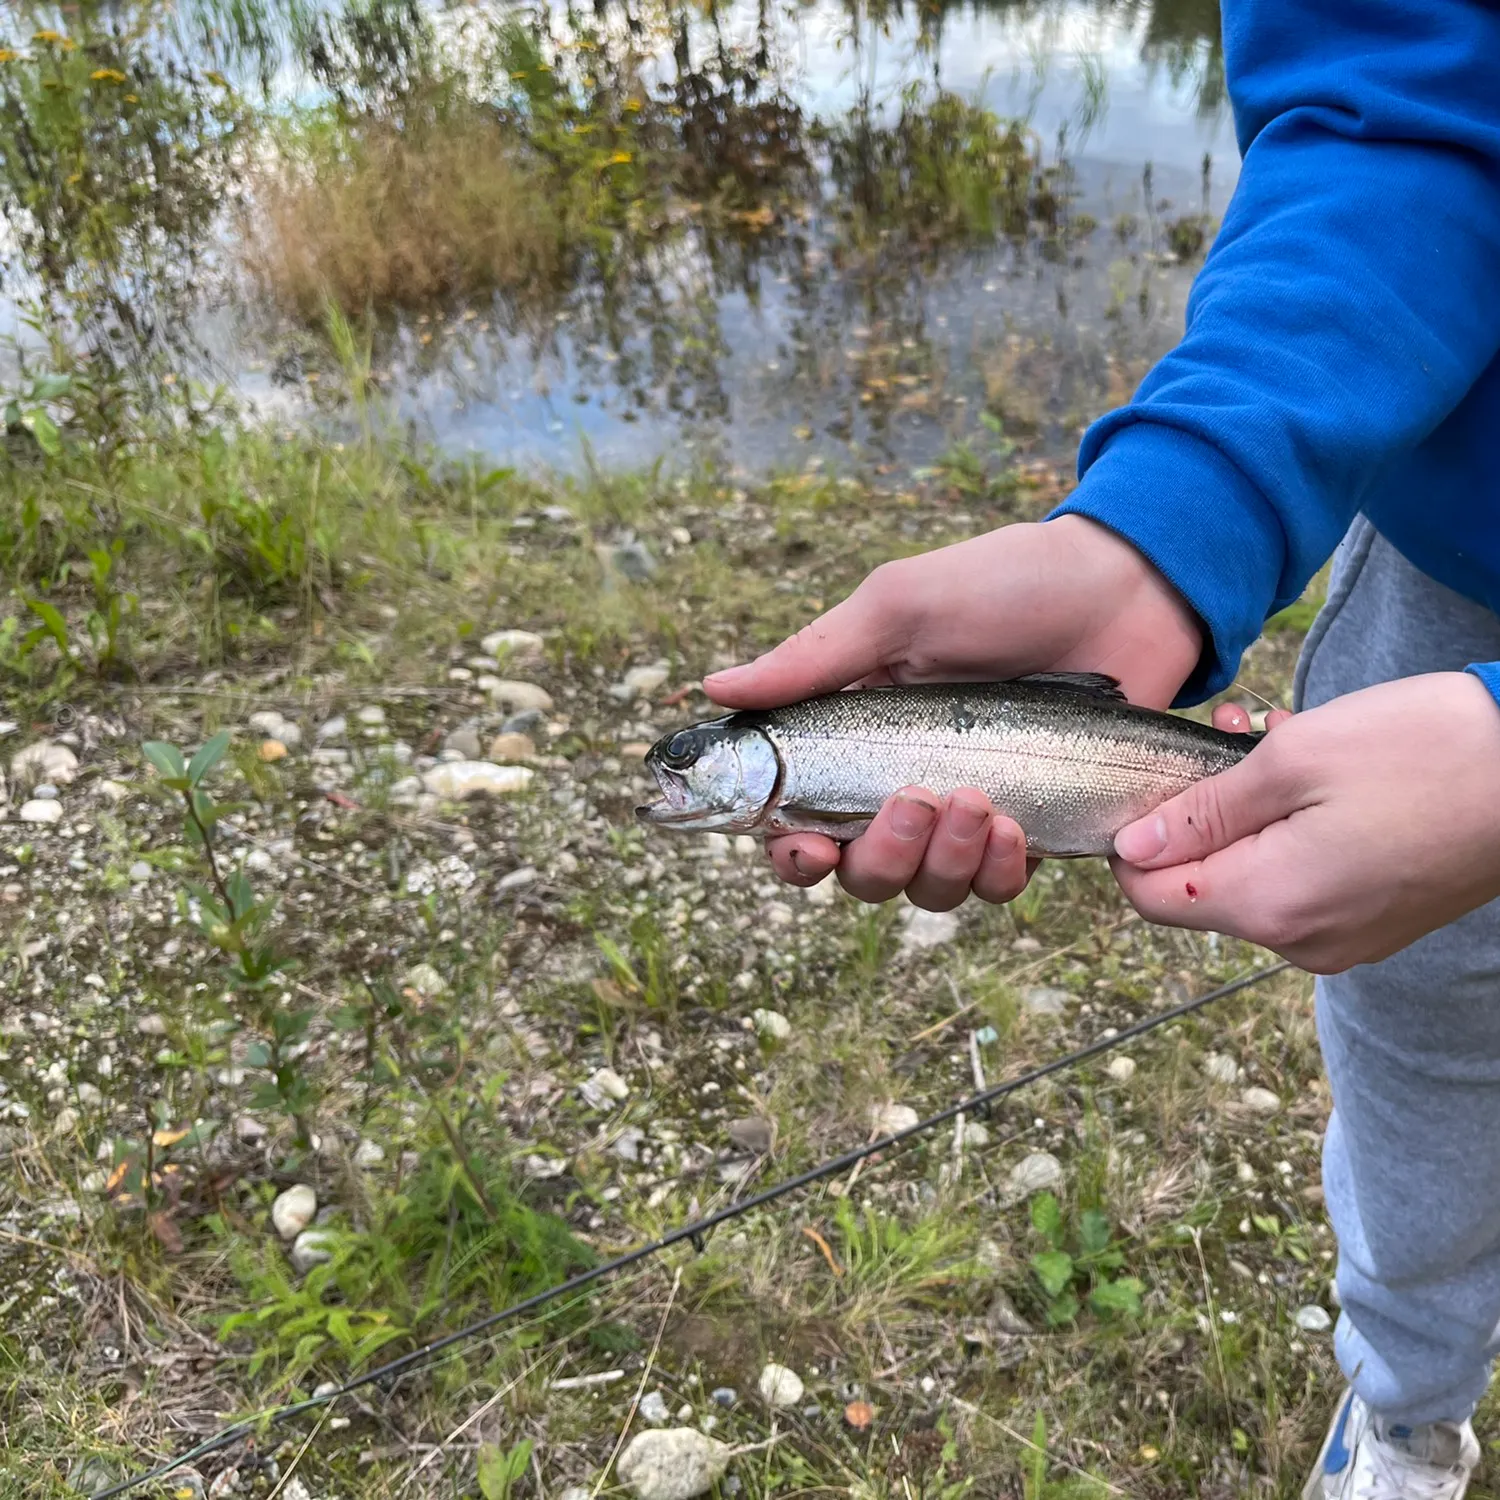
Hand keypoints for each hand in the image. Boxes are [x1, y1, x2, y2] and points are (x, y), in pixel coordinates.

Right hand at [704, 516, 1203, 908]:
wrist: (1128, 588)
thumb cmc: (1005, 583)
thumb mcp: (900, 607)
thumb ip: (813, 657)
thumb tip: (711, 686)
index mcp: (855, 731)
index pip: (796, 817)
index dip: (790, 851)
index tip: (806, 848)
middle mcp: (900, 781)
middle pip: (858, 871)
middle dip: (879, 855)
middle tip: (915, 798)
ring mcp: (964, 810)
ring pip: (923, 888)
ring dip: (941, 861)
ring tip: (979, 801)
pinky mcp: (1028, 826)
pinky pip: (993, 885)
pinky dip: (997, 870)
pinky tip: (1015, 823)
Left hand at [1112, 673, 1499, 972]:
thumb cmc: (1424, 752)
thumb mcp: (1292, 761)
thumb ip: (1201, 813)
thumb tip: (1132, 850)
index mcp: (1270, 906)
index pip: (1151, 898)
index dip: (1133, 842)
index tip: (1152, 784)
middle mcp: (1300, 942)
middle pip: (1200, 889)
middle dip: (1197, 815)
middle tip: (1228, 737)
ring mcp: (1343, 939)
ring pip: (1251, 880)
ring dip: (1245, 814)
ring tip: (1274, 741)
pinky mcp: (1374, 923)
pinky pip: (1301, 883)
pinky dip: (1289, 833)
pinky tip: (1312, 776)